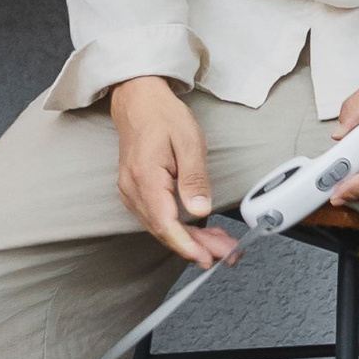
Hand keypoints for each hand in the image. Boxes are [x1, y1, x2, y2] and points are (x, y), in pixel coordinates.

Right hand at [110, 76, 237, 270]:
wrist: (138, 101)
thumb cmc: (162, 116)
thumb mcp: (188, 141)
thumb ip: (194, 178)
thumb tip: (201, 210)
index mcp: (145, 177)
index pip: (165, 222)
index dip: (187, 245)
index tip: (206, 257)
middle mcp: (133, 189)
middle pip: (164, 230)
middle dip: (196, 247)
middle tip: (226, 254)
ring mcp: (132, 192)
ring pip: (162, 227)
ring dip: (191, 240)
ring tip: (221, 245)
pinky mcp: (138, 193)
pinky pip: (158, 218)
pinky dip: (181, 229)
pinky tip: (201, 232)